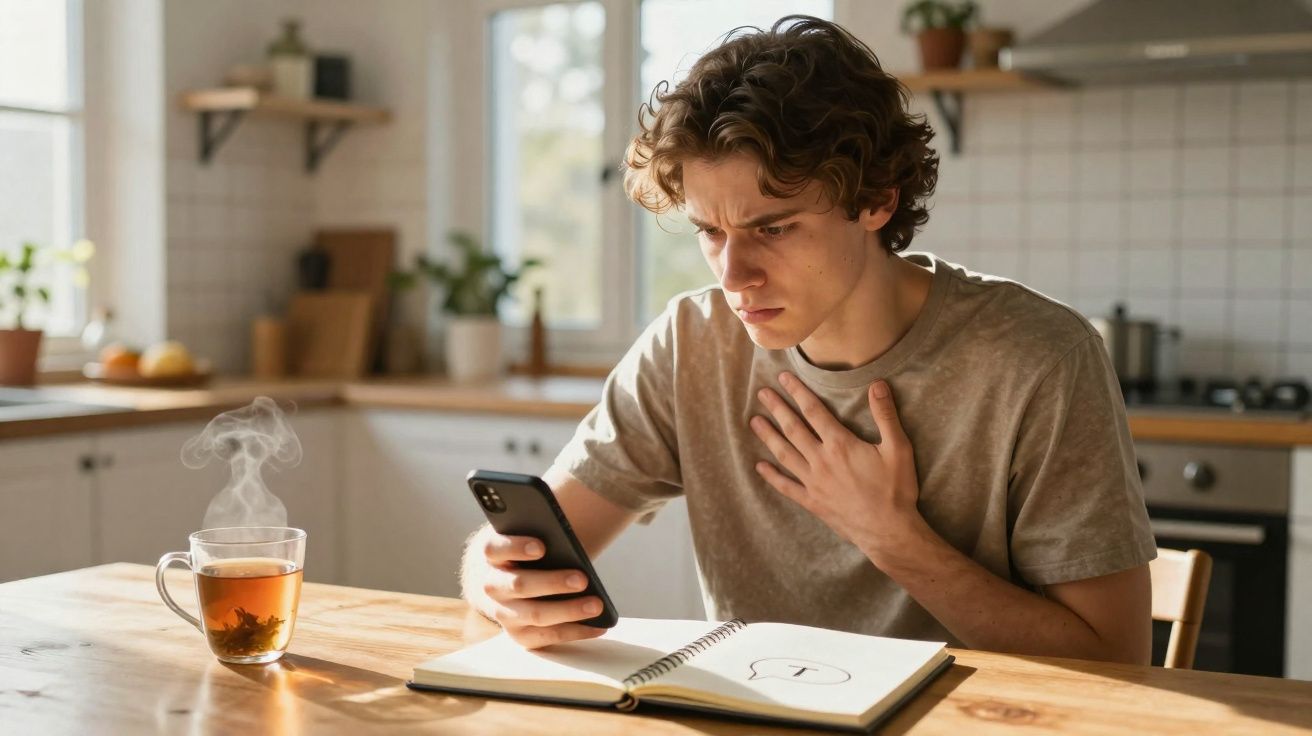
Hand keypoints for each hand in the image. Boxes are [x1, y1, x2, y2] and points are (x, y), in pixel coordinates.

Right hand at [467, 528, 606, 648]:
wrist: (499, 582)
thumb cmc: (522, 554)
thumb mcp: (524, 538)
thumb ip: (540, 533)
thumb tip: (570, 541)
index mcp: (492, 555)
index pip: (495, 548)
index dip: (517, 547)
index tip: (542, 547)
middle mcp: (492, 586)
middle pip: (519, 585)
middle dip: (552, 583)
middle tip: (582, 579)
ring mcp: (504, 613)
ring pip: (535, 614)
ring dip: (568, 611)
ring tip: (597, 605)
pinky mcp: (519, 635)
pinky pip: (548, 637)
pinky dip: (575, 632)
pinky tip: (598, 625)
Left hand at [749, 372, 923, 559]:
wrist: (888, 532)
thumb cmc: (896, 490)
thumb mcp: (898, 449)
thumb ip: (885, 415)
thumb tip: (878, 384)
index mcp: (840, 444)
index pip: (813, 411)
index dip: (797, 392)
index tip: (783, 378)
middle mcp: (821, 460)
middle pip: (793, 428)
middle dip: (777, 408)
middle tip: (761, 393)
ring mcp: (813, 482)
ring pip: (784, 454)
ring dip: (768, 436)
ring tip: (754, 422)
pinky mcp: (812, 502)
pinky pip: (786, 486)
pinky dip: (771, 476)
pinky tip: (759, 466)